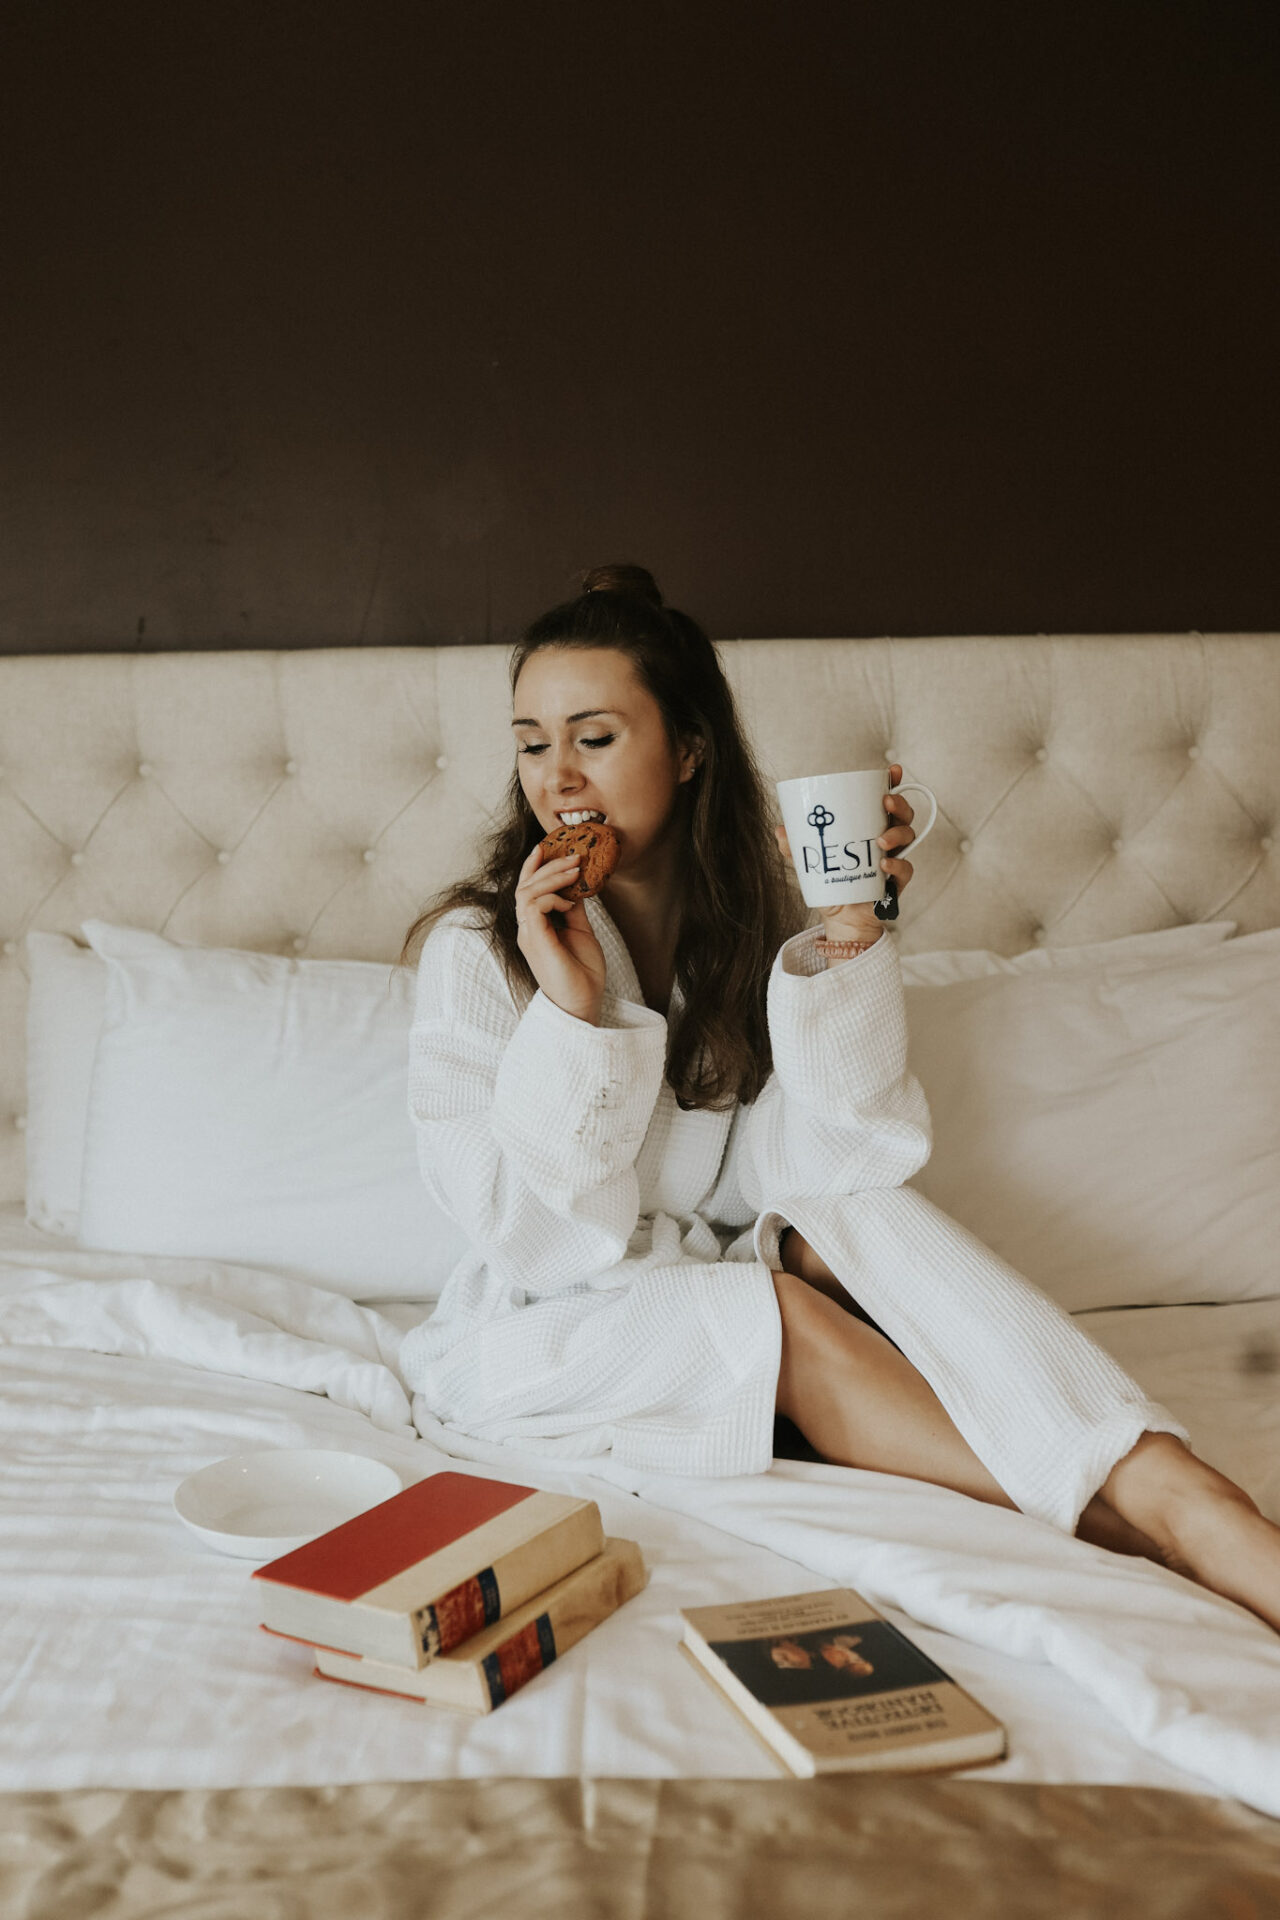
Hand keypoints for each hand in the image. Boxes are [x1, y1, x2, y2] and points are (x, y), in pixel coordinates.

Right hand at [515, 841, 607, 1024]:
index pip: (528, 890)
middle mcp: (527, 928)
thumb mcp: (581, 932)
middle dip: (547, 866)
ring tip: (575, 871)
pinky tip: (569, 902)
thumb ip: (574, 909)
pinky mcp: (534, 940)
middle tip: (573, 855)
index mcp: (535, 927)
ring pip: (526, 892)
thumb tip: (577, 885)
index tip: (547, 847)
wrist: (584, 1002)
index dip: (534, 867)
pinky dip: (552, 896)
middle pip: (525, 886)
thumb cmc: (582, 973)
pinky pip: (533, 905)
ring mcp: (528, 934)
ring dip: (552, 877)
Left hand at [775, 764, 917, 938]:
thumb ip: (795, 848)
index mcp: (869, 826)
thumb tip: (780, 830)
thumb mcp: (809, 864)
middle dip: (899, 804)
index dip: (894, 783)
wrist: (841, 918)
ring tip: (881, 841)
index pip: (885, 800)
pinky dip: (898, 865)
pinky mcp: (896, 881)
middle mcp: (886, 839)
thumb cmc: (831, 884)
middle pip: (903, 814)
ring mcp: (894, 858)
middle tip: (886, 802)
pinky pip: (906, 868)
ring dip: (897, 834)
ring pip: (907, 836)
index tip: (894, 771)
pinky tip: (884, 865)